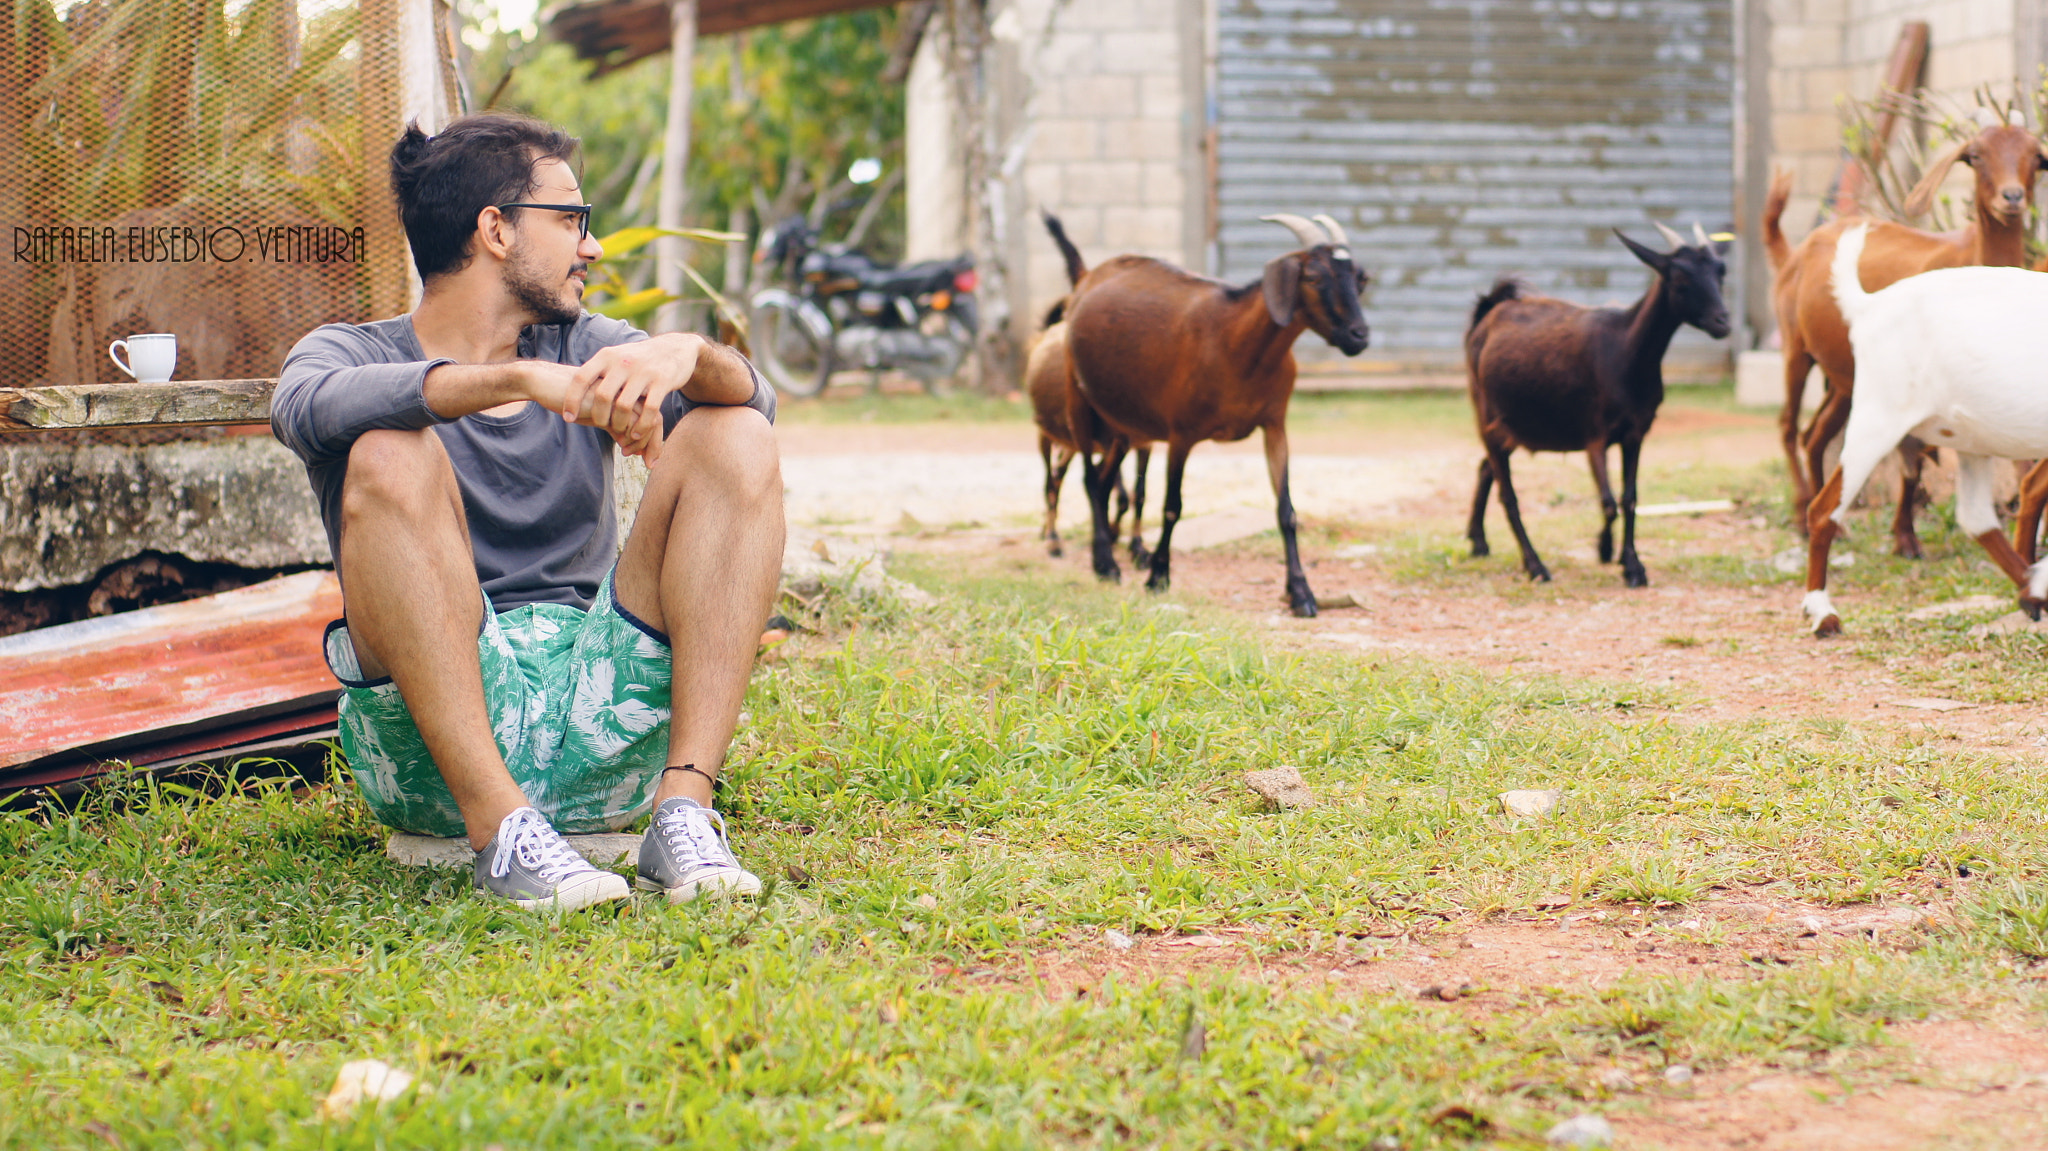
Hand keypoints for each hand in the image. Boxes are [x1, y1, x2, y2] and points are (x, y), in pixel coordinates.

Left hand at [557, 334, 703, 461]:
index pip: (581, 378)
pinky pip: (649, 410)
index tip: (567, 418)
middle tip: (600, 426)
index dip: (572, 400)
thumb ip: (596, 372)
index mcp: (607, 356)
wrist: (674, 349)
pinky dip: (641, 427)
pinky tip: (636, 435)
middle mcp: (623, 362)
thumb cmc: (638, 359)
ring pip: (624, 406)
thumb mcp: (614, 357)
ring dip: (620, 425)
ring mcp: (644, 372)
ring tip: (620, 434)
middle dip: (599, 417)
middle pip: (603, 396)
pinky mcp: (662, 381)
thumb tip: (570, 391)